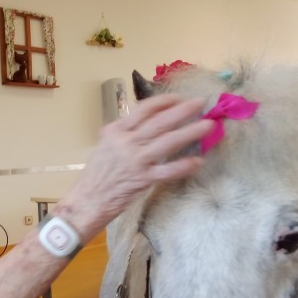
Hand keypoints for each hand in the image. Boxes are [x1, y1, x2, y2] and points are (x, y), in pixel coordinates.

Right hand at [59, 94, 212, 236]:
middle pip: (159, 122)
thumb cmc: (97, 173)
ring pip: (168, 142)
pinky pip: (168, 170)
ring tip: (208, 126)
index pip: (144, 109)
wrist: (89, 200)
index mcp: (116, 131)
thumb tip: (148, 121)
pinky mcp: (144, 179)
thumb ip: (125, 132)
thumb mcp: (106, 144)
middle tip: (200, 103)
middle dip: (182, 111)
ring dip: (190, 133)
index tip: (179, 98)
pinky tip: (199, 161)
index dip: (164, 101)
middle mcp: (127, 142)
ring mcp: (136, 161)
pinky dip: (184, 165)